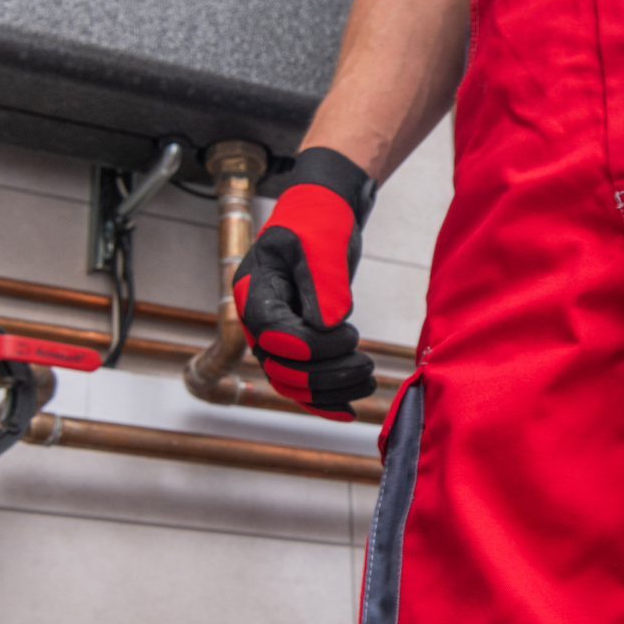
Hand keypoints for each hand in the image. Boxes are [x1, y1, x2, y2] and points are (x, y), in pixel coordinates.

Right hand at [232, 147, 379, 420]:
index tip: (347, 335)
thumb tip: (328, 325)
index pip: (271, 336)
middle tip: (365, 365)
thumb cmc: (319, 221)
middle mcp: (259, 319)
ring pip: (291, 382)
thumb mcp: (322, 243)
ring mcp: (275, 334)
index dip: (307, 347)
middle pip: (280, 368)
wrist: (324, 214)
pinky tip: (349, 409)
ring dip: (329, 390)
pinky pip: (301, 382)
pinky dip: (323, 399)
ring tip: (368, 381)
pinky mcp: (296, 343)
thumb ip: (323, 283)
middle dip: (324, 375)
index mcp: (254, 291)